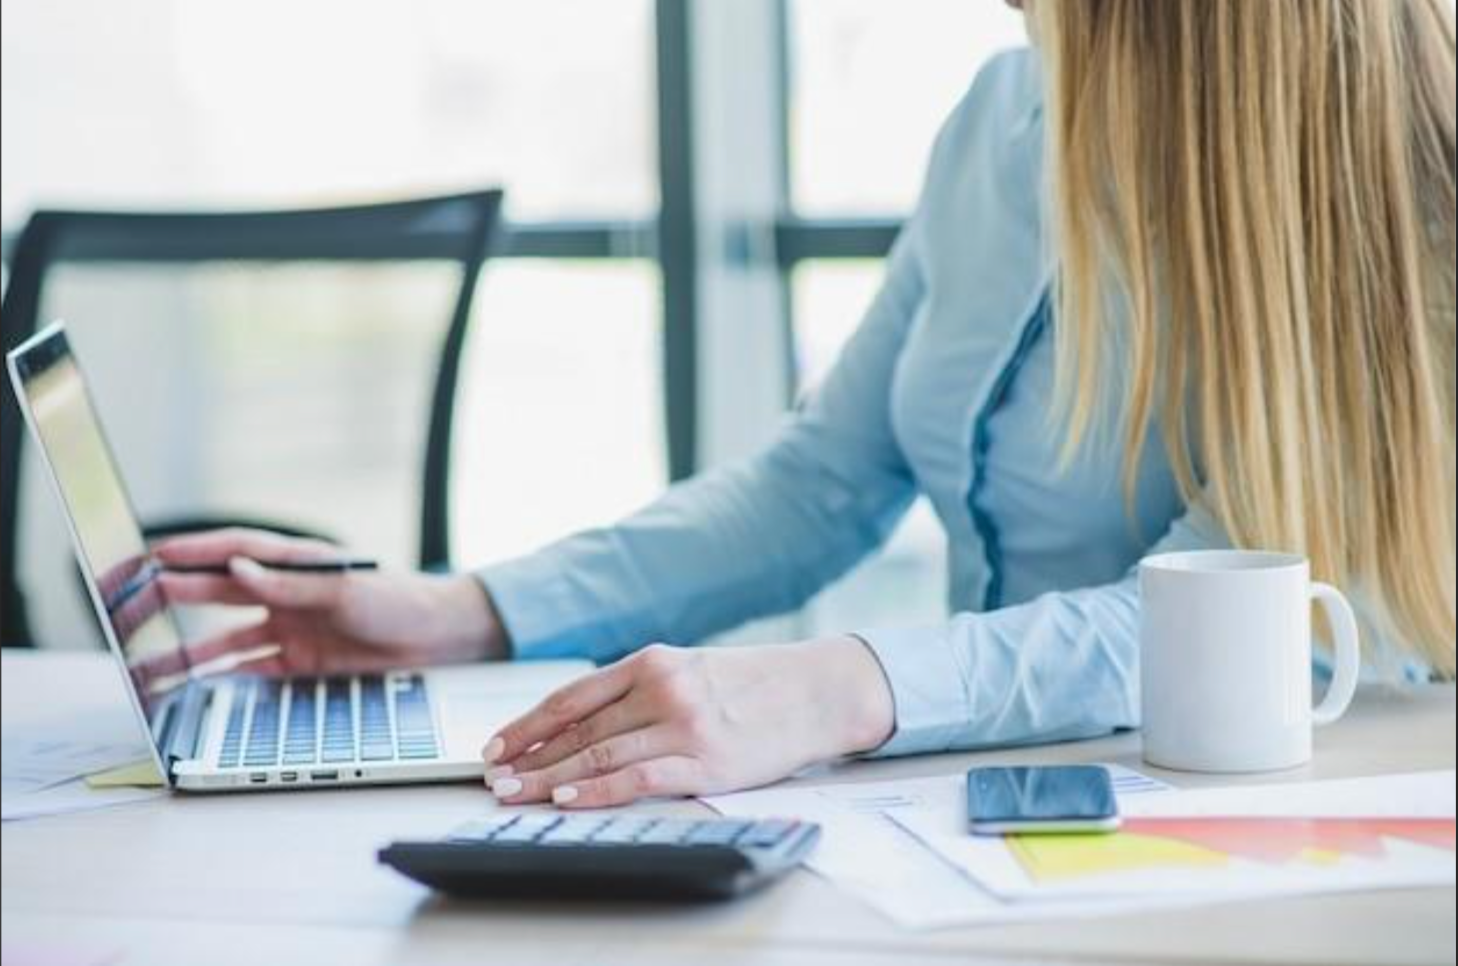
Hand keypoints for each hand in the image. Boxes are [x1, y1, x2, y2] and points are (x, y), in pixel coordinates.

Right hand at [153, 529, 508, 675]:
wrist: (437, 637)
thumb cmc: (398, 599)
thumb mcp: (345, 588)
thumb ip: (290, 583)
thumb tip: (237, 570)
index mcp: (295, 563)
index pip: (232, 552)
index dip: (191, 553)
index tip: (151, 556)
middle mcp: (284, 594)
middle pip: (216, 595)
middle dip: (172, 599)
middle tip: (130, 608)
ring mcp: (289, 629)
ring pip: (224, 639)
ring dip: (188, 651)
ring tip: (145, 664)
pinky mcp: (299, 662)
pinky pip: (251, 670)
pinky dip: (222, 679)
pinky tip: (191, 688)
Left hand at [481, 638, 894, 808]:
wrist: (816, 691)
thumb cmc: (752, 684)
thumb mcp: (691, 670)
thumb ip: (641, 690)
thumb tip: (582, 724)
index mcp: (652, 661)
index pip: (573, 695)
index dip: (528, 723)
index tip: (496, 745)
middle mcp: (661, 687)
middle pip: (578, 727)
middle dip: (529, 755)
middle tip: (494, 778)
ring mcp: (683, 723)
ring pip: (599, 752)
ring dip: (550, 776)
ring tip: (517, 793)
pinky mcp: (705, 759)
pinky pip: (637, 776)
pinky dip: (597, 788)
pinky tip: (569, 797)